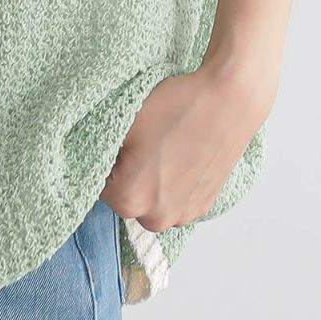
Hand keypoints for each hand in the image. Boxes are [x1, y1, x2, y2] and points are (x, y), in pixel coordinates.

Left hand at [99, 60, 274, 231]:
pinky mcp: (204, 206)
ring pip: (151, 202)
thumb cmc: (176, 108)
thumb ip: (100, 148)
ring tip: (163, 148)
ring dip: (151, 182)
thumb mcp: (123, 123)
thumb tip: (91, 155)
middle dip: (127, 174)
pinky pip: (175, 201)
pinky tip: (180, 156)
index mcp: (129, 199)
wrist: (229, 101)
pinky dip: (172, 184)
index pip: (98, 185)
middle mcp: (157, 218)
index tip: (120, 143)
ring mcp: (183, 215)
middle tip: (141, 144)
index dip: (106, 160)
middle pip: (126, 198)